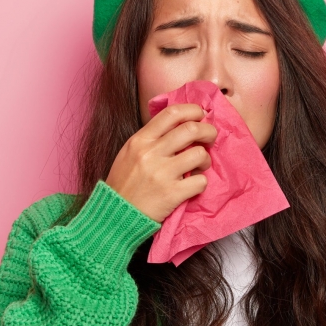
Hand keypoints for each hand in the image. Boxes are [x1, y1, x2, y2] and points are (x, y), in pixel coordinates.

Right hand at [105, 103, 216, 222]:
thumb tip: (182, 124)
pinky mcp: (172, 194)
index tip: (200, 116)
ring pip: (199, 153)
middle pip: (191, 129)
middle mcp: (151, 153)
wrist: (115, 216)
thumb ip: (152, 138)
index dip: (193, 110)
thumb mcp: (130, 153)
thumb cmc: (124, 184)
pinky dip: (201, 182)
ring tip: (200, 166)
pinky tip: (193, 185)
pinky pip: (200, 181)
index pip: (172, 113)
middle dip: (208, 131)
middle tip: (210, 138)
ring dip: (206, 159)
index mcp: (140, 140)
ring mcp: (161, 173)